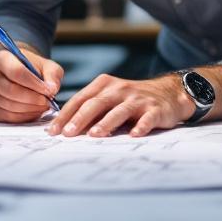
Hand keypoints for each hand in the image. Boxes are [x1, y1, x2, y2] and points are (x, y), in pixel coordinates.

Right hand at [0, 48, 63, 122]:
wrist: (17, 74)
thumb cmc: (31, 68)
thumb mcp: (46, 65)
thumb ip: (52, 74)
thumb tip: (52, 89)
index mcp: (1, 59)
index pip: (16, 72)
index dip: (34, 83)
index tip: (49, 90)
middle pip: (10, 90)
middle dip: (33, 98)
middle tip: (47, 101)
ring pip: (9, 106)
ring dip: (30, 109)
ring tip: (43, 105)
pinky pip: (8, 117)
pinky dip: (24, 117)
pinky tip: (34, 111)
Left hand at [47, 73, 194, 137]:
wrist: (168, 93)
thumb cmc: (131, 100)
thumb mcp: (109, 98)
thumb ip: (91, 110)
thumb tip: (65, 128)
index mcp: (104, 85)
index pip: (80, 99)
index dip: (66, 114)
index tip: (53, 130)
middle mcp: (119, 89)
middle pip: (96, 103)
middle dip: (80, 119)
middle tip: (68, 134)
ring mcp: (138, 99)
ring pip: (119, 111)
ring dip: (106, 123)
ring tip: (94, 135)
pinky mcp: (155, 109)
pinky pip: (147, 118)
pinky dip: (140, 126)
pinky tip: (134, 134)